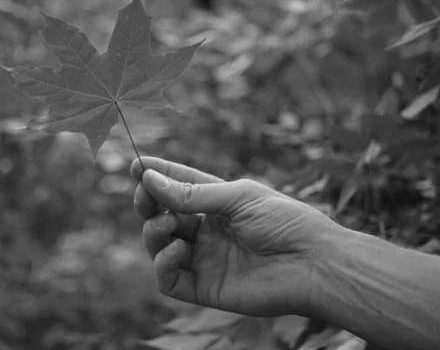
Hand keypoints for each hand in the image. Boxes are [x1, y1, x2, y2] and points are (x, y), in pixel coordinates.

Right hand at [131, 157, 342, 316]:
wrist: (313, 264)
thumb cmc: (284, 221)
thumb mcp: (237, 197)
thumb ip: (192, 194)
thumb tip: (149, 178)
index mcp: (217, 203)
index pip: (178, 185)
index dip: (157, 174)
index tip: (137, 164)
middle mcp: (206, 230)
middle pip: (162, 214)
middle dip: (148, 201)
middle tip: (144, 193)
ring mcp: (203, 258)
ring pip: (158, 244)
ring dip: (153, 230)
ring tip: (167, 224)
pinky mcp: (204, 287)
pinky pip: (168, 279)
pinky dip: (162, 264)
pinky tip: (177, 250)